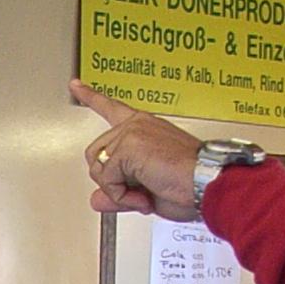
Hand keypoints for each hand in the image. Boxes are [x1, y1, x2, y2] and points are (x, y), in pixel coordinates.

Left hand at [72, 80, 206, 221]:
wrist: (208, 184)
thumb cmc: (191, 186)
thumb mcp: (148, 193)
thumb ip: (119, 193)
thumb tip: (96, 199)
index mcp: (144, 127)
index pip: (112, 109)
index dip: (91, 97)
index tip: (76, 84)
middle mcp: (137, 125)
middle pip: (96, 156)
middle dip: (112, 182)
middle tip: (141, 194)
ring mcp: (131, 133)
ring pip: (98, 169)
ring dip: (118, 191)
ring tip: (145, 195)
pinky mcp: (128, 145)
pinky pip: (107, 180)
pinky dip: (122, 196)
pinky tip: (144, 196)